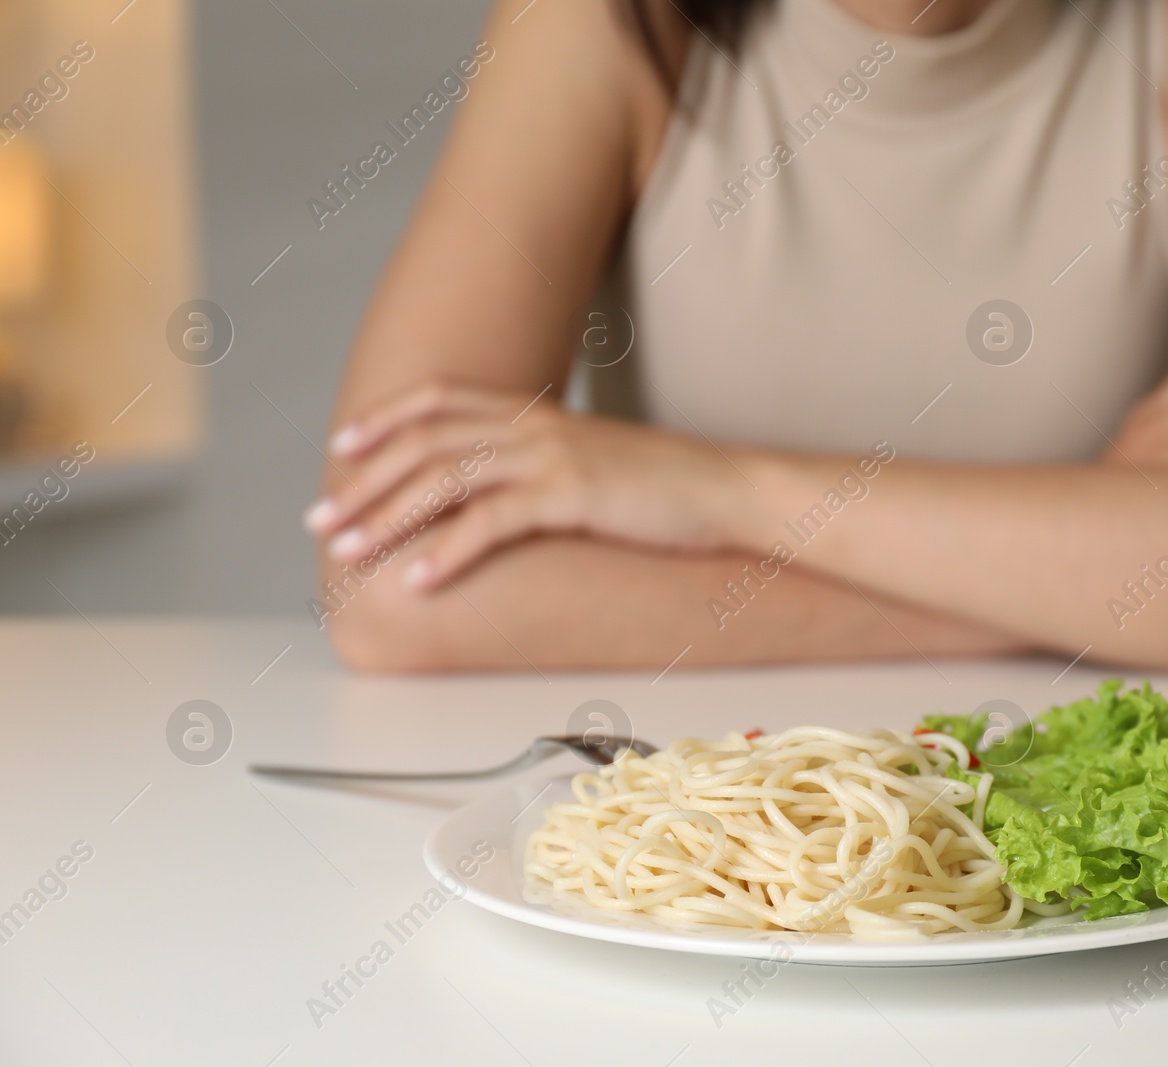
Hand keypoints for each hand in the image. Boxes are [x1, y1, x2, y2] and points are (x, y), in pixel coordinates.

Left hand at [304, 382, 746, 588]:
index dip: (386, 420)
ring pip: (444, 479)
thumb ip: (542, 465)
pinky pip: (492, 522)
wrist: (725, 490)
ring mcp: (551, 457)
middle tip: (321, 518)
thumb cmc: (663, 488)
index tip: (343, 445)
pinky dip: (447, 552)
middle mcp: (534, 426)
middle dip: (364, 483)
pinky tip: (419, 580)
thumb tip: (501, 492)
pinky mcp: (571, 495)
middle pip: (425, 444)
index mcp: (536, 413)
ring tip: (348, 551)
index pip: (441, 402)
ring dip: (387, 518)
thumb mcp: (593, 462)